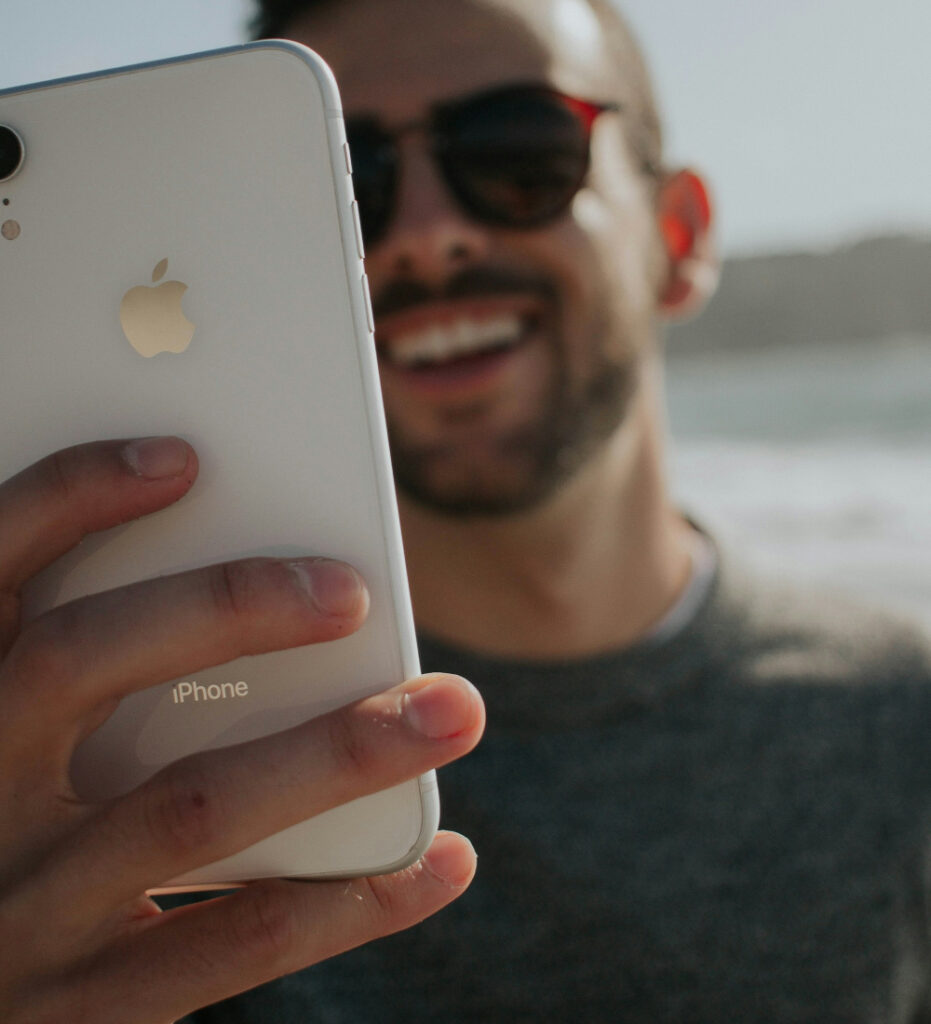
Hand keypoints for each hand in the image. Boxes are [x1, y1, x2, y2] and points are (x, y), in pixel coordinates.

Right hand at [0, 438, 483, 1022]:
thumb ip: (71, 679)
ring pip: (191, 808)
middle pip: (83, 665)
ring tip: (450, 709)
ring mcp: (21, 908)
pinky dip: (352, 900)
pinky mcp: (78, 1007)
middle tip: (352, 590)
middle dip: (226, 608)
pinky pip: (235, 943)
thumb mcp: (2, 746)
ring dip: (338, 752)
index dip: (71, 499)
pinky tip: (438, 859)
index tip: (181, 458)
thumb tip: (243, 587)